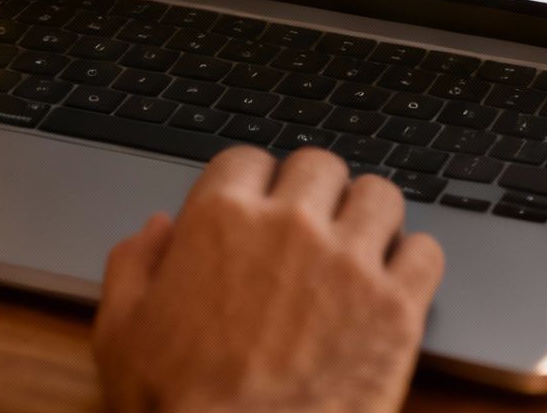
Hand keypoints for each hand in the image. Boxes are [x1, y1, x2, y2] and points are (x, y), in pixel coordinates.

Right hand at [94, 147, 444, 412]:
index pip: (248, 158)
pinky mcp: (395, 310)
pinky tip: (394, 283)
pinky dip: (413, 262)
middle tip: (310, 226)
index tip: (257, 206)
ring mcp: (348, 265)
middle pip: (319, 165)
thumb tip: (156, 229)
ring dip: (368, 216)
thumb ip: (133, 265)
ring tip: (359, 246)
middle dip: (313, 192)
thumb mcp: (120, 332)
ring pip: (379, 195)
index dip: (252, 184)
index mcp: (219, 221)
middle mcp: (289, 227)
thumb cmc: (175, 406)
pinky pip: (426, 251)